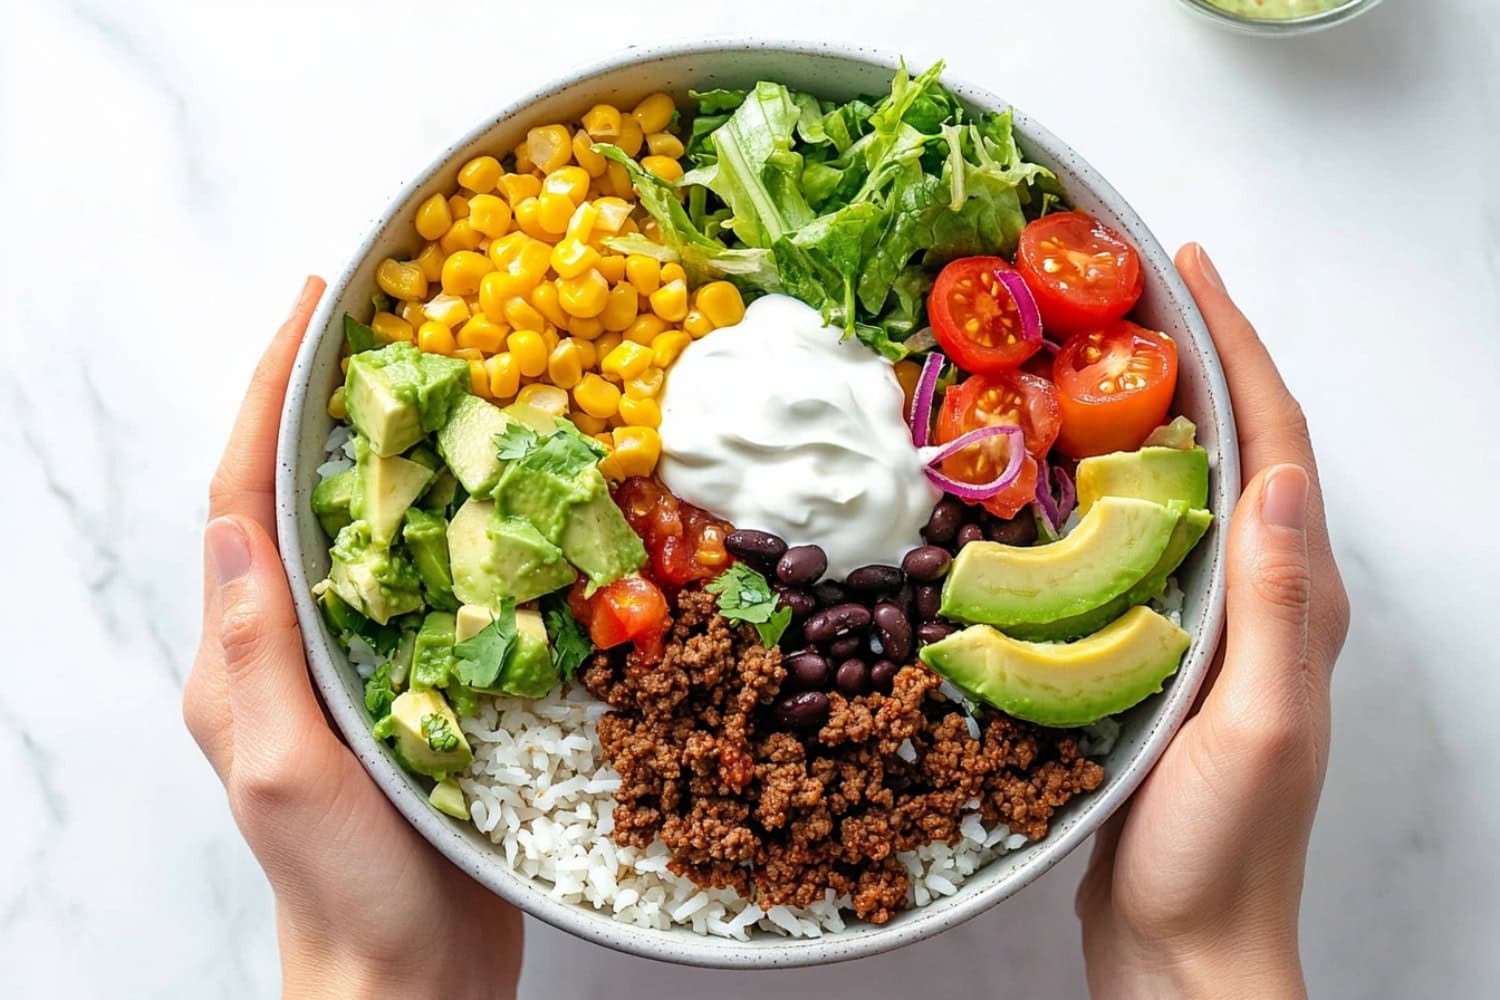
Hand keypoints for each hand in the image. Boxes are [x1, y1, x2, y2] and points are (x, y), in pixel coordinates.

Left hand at [183, 279, 522, 999]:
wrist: (407, 969)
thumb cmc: (341, 885)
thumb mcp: (280, 767)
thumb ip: (252, 649)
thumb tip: (233, 519)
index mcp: (243, 652)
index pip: (244, 494)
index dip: (272, 393)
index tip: (313, 304)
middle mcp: (294, 642)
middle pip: (304, 491)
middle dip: (332, 396)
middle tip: (388, 317)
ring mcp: (356, 663)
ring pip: (374, 529)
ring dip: (402, 447)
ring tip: (453, 378)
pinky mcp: (421, 685)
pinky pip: (436, 583)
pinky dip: (462, 523)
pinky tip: (509, 494)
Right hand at [1075, 246, 1350, 998]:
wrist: (1180, 941)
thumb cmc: (1223, 849)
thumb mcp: (1260, 723)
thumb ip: (1277, 605)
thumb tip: (1281, 476)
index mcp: (1296, 600)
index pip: (1275, 445)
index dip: (1238, 350)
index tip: (1191, 272)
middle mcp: (1260, 599)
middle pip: (1235, 448)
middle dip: (1195, 359)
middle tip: (1130, 294)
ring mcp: (1208, 625)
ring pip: (1183, 491)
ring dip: (1145, 414)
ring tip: (1084, 360)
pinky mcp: (1156, 653)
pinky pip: (1136, 546)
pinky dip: (1103, 491)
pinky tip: (1053, 480)